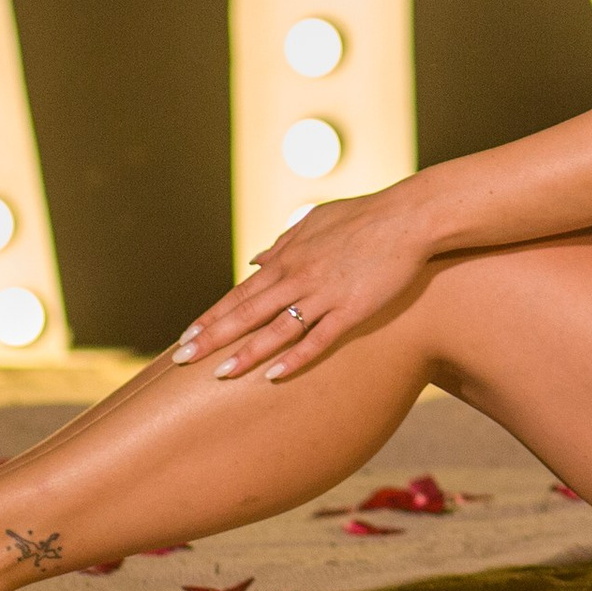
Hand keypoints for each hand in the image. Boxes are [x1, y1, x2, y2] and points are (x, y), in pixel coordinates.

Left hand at [172, 192, 438, 382]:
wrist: (410, 217)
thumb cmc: (364, 215)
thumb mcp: (316, 220)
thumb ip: (284, 242)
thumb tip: (256, 260)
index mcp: (289, 258)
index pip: (240, 294)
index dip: (211, 317)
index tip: (185, 337)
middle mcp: (299, 277)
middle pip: (247, 313)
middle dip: (212, 338)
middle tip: (181, 359)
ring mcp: (325, 294)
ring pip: (277, 330)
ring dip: (246, 353)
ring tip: (220, 375)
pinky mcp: (352, 309)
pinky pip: (319, 338)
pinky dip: (296, 358)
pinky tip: (275, 375)